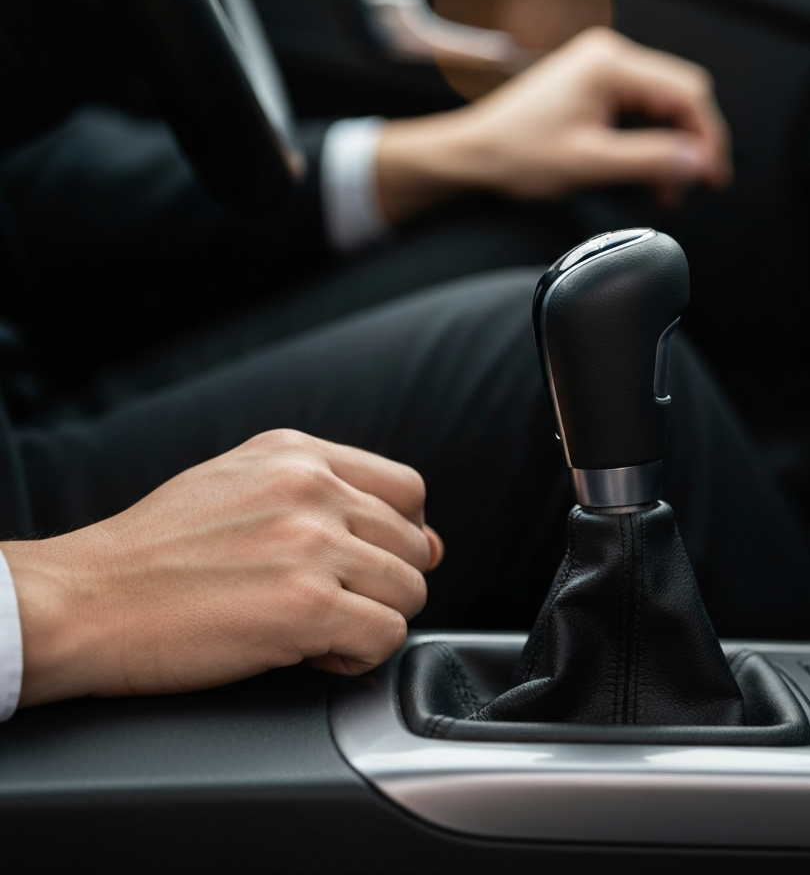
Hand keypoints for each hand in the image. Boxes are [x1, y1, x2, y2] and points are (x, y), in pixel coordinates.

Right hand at [1, 430, 443, 706]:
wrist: (84, 598)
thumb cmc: (155, 550)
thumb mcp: (240, 483)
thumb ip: (327, 495)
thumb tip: (427, 540)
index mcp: (297, 454)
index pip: (406, 488)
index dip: (404, 533)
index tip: (377, 563)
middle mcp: (311, 489)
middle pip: (413, 543)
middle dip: (386, 583)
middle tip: (337, 606)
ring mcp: (312, 544)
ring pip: (410, 589)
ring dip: (376, 619)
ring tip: (323, 630)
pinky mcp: (307, 605)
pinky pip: (387, 633)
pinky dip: (362, 654)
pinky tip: (317, 653)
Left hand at [375, 27, 731, 222]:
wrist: (472, 155)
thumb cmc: (515, 154)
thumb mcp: (590, 164)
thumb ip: (650, 161)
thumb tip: (699, 162)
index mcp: (610, 65)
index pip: (686, 93)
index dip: (707, 138)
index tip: (713, 177)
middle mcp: (608, 56)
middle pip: (677, 96)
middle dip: (688, 145)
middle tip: (687, 188)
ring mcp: (599, 69)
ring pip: (659, 106)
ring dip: (666, 148)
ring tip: (660, 190)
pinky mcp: (591, 86)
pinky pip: (636, 110)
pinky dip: (645, 142)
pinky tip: (639, 172)